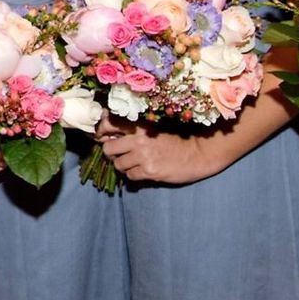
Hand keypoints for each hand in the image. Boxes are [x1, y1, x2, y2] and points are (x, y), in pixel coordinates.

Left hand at [103, 124, 225, 184]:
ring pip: (118, 164)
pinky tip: (144, 171)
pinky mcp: (149, 171)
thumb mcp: (153, 129)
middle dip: (111, 153)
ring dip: (124, 166)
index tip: (101, 136)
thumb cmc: (175, 141)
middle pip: (108, 148)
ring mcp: (143, 156)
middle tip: (120, 154)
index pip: (109, 124)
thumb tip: (108, 133)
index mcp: (140, 125)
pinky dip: (134, 175)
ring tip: (136, 163)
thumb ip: (133, 130)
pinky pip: (130, 176)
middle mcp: (139, 139)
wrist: (197, 154)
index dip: (101, 131)